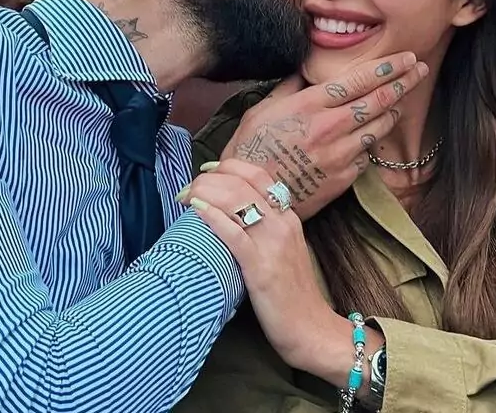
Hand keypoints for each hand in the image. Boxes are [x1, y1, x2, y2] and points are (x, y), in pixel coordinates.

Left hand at [181, 159, 341, 368]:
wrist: (311, 328)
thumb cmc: (291, 293)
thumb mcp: (283, 251)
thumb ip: (264, 230)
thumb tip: (233, 215)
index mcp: (289, 217)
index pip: (258, 175)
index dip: (228, 166)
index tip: (205, 171)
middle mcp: (283, 223)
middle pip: (243, 182)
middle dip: (208, 178)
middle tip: (187, 188)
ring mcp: (273, 244)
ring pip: (237, 200)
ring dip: (205, 192)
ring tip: (185, 197)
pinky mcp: (261, 268)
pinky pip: (234, 234)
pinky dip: (213, 217)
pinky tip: (197, 210)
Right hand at [223, 53, 428, 220]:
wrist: (250, 197)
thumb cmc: (250, 150)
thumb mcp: (263, 109)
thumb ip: (290, 88)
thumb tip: (306, 71)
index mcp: (310, 105)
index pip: (359, 80)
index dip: (387, 67)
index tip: (405, 57)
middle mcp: (330, 126)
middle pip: (378, 99)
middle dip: (404, 81)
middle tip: (420, 69)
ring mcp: (340, 153)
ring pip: (379, 126)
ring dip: (393, 110)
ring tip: (400, 99)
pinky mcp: (344, 177)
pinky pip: (367, 155)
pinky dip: (370, 143)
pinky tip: (371, 136)